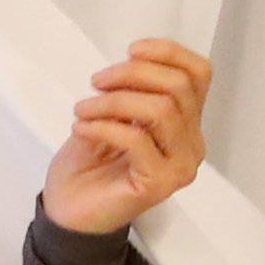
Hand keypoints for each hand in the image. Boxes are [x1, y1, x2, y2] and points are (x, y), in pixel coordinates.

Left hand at [43, 38, 209, 234]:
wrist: (66, 214)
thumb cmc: (86, 168)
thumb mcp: (108, 117)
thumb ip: (130, 91)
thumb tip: (134, 64)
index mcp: (185, 124)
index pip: (198, 75)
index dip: (167, 53)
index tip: (131, 50)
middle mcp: (191, 144)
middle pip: (179, 87)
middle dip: (132, 75)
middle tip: (96, 83)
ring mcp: (179, 166)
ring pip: (161, 110)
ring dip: (115, 101)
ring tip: (83, 110)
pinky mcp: (159, 184)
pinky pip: (137, 139)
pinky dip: (104, 126)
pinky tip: (81, 128)